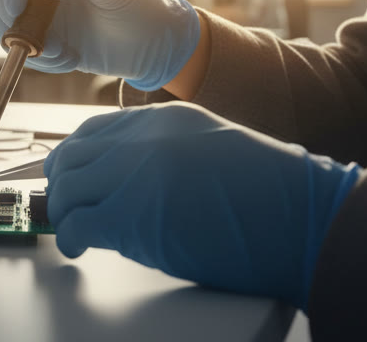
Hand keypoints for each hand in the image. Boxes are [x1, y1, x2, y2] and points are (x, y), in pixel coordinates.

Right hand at [0, 0, 199, 90]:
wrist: (152, 45)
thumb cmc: (137, 4)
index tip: (18, 6)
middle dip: (11, 18)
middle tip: (37, 38)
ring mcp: (40, 13)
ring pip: (5, 25)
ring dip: (25, 43)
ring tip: (60, 52)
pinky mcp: (44, 39)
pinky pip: (22, 51)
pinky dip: (41, 60)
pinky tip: (70, 59)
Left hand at [41, 103, 359, 309]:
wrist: (305, 218)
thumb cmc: (274, 196)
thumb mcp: (214, 148)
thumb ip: (168, 153)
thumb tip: (131, 181)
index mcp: (164, 120)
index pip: (95, 130)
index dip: (76, 157)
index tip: (71, 176)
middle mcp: (143, 139)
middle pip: (73, 156)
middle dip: (62, 184)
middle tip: (64, 206)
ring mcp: (135, 174)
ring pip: (68, 187)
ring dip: (63, 211)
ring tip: (71, 228)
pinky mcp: (132, 215)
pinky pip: (78, 223)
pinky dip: (69, 237)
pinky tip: (77, 246)